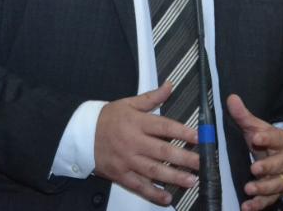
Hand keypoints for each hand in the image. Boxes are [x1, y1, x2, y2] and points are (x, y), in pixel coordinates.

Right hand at [94, 82, 199, 205]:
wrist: (81, 134)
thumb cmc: (107, 118)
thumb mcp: (128, 103)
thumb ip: (151, 97)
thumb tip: (170, 85)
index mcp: (137, 122)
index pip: (163, 126)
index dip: (182, 132)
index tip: (198, 137)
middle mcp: (133, 142)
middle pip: (162, 151)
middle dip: (183, 158)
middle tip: (201, 163)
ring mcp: (126, 160)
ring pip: (153, 170)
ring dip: (173, 177)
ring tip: (191, 181)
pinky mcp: (120, 174)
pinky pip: (138, 186)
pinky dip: (152, 193)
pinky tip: (167, 198)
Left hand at [226, 94, 282, 210]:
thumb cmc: (265, 141)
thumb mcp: (255, 127)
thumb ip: (243, 116)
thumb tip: (231, 98)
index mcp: (281, 140)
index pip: (276, 138)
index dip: (267, 138)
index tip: (255, 138)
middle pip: (279, 164)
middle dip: (267, 167)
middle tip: (254, 169)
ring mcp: (282, 178)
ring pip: (276, 184)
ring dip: (263, 188)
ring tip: (249, 189)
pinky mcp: (276, 192)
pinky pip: (269, 200)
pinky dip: (258, 204)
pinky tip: (247, 207)